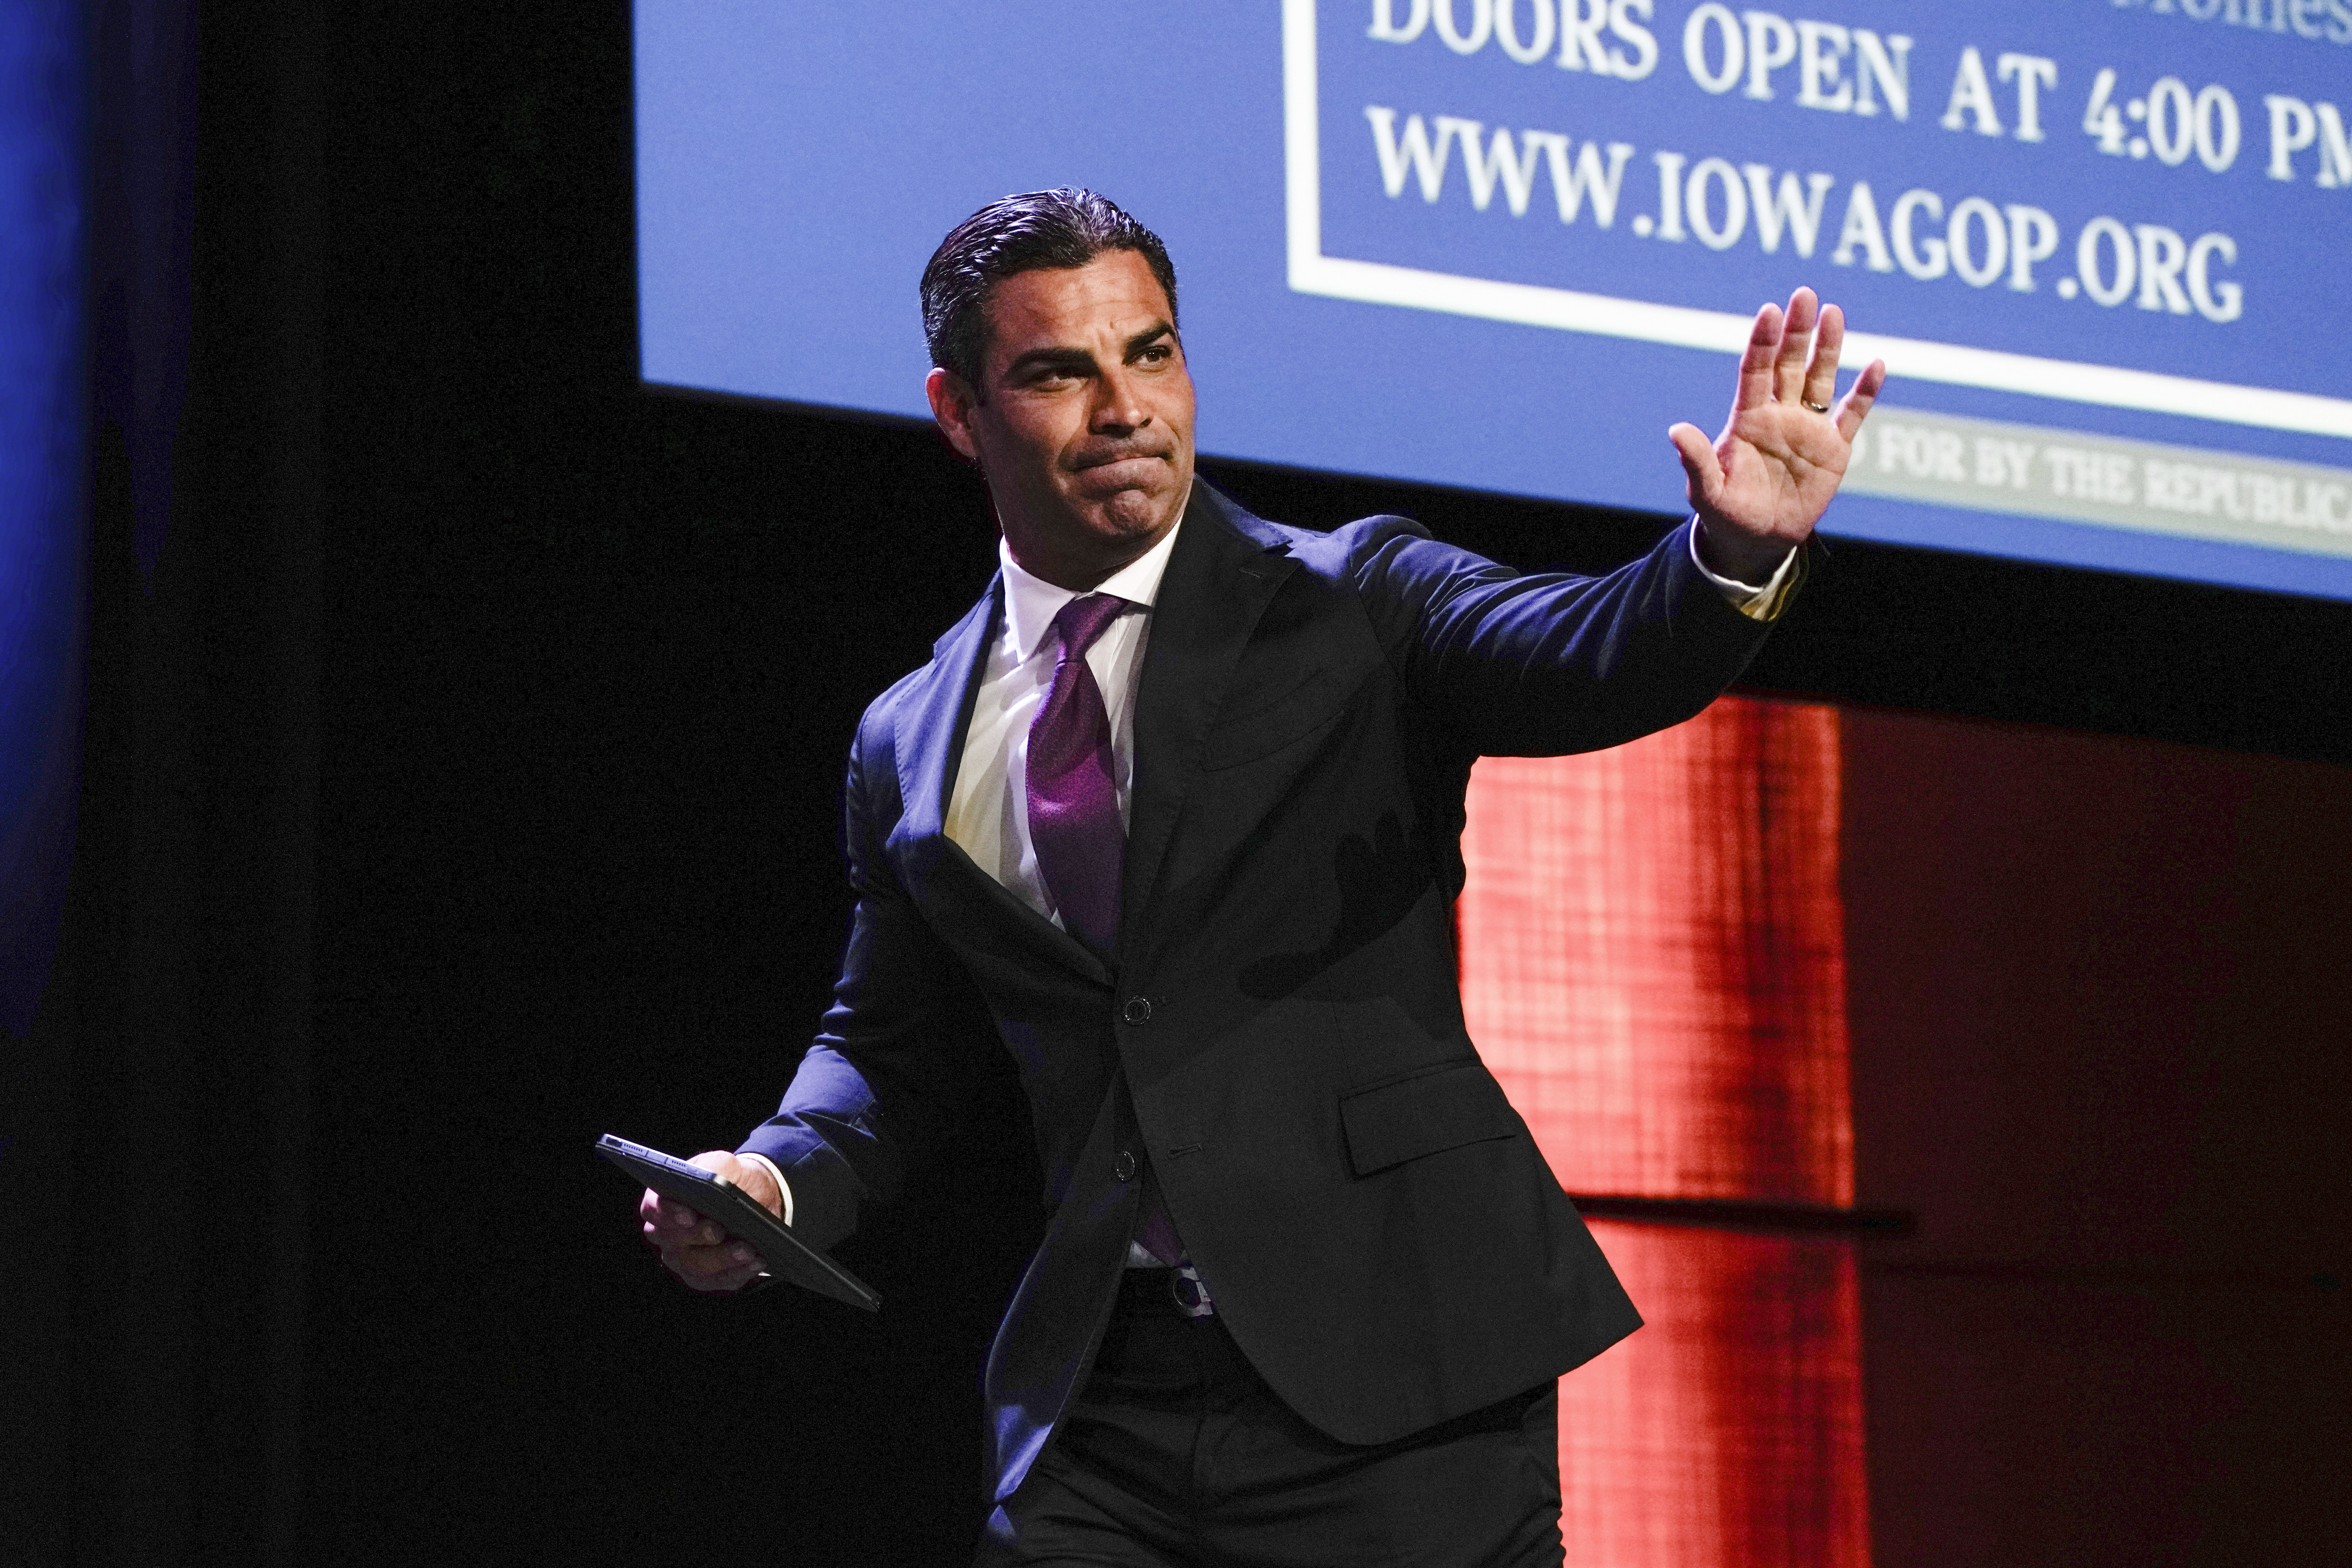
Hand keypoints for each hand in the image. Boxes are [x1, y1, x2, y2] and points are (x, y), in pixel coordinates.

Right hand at [639, 1149, 783, 1294]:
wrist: (751, 1196)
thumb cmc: (730, 1178)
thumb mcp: (724, 1164)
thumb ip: (713, 1168)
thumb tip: (712, 1182)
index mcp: (662, 1203)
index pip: (653, 1210)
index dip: (668, 1213)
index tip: (689, 1214)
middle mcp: (666, 1235)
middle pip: (673, 1241)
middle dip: (698, 1236)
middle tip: (719, 1231)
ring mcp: (682, 1260)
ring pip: (697, 1266)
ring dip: (723, 1259)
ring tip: (748, 1249)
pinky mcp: (704, 1277)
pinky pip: (718, 1280)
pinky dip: (738, 1272)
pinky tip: (756, 1262)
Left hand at [1670, 287, 1886, 585]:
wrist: (1756, 540)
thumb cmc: (1726, 513)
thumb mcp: (1707, 490)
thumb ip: (1697, 460)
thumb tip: (1675, 430)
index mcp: (1748, 419)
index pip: (1755, 371)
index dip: (1763, 341)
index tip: (1770, 311)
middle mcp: (1779, 415)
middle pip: (1789, 364)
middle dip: (1796, 331)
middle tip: (1805, 295)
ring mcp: (1808, 428)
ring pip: (1820, 378)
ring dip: (1828, 348)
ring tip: (1833, 313)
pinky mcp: (1834, 449)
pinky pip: (1852, 414)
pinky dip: (1865, 392)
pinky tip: (1876, 364)